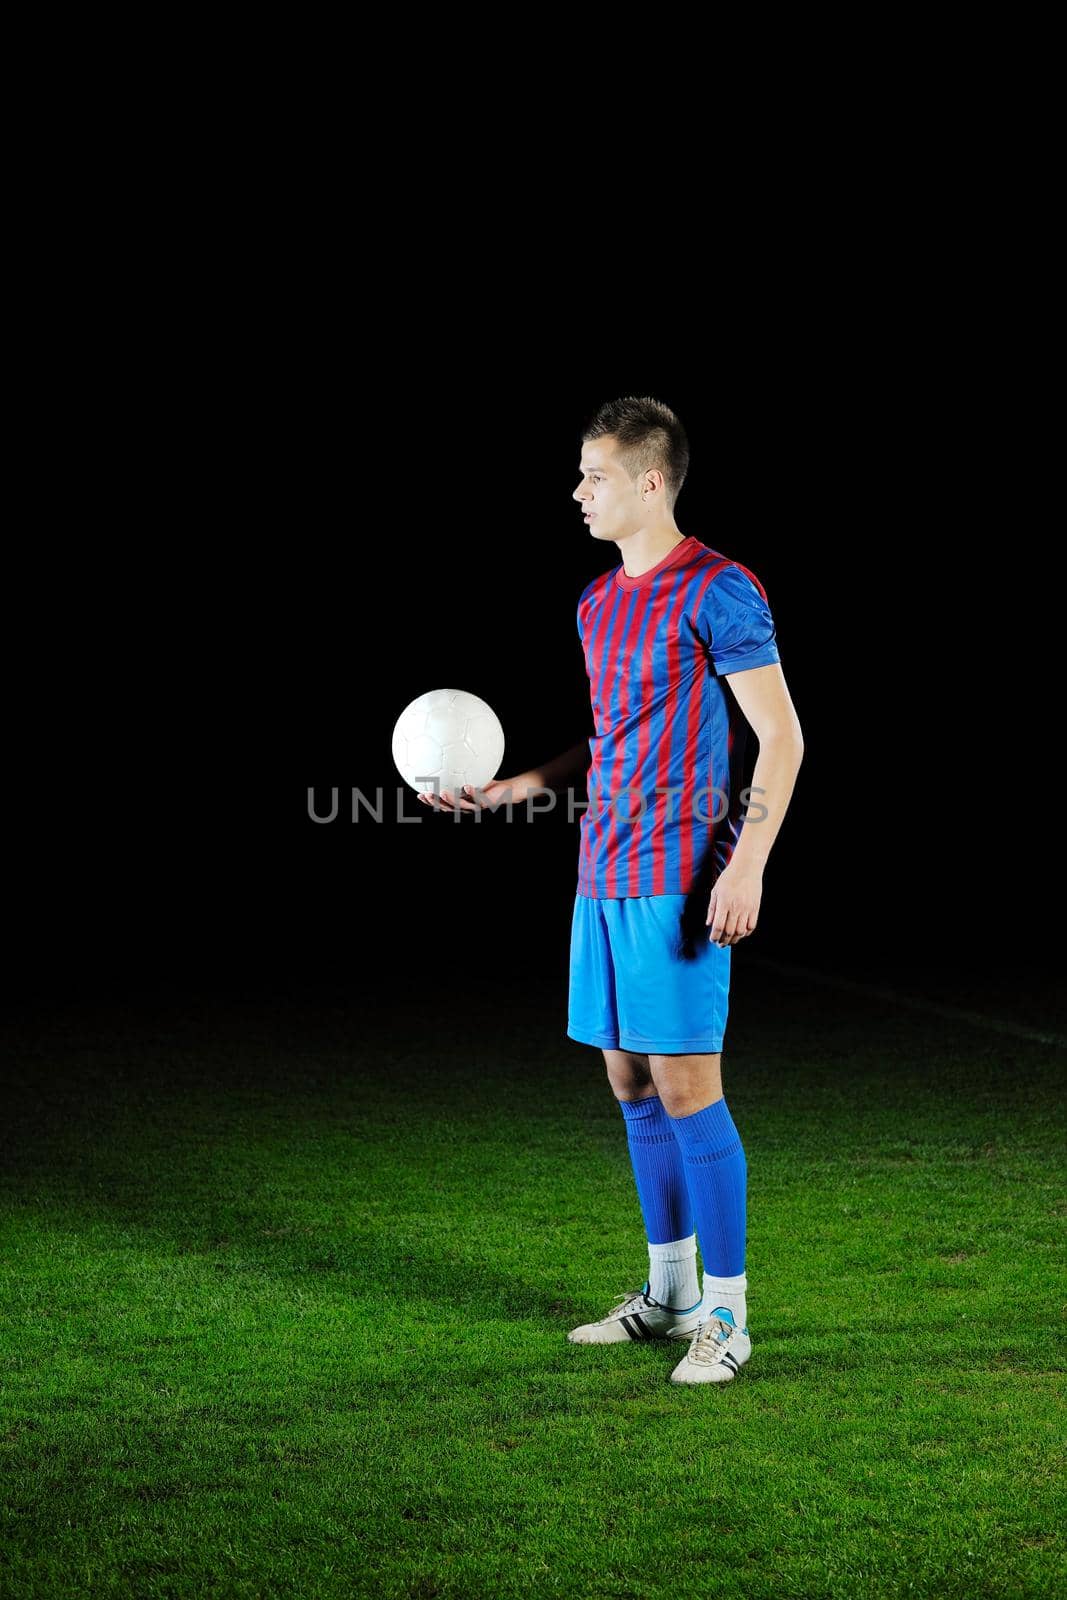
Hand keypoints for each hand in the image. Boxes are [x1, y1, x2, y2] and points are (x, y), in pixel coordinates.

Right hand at [417, 774, 533, 812]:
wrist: (507, 790)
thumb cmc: (487, 782)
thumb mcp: (470, 774)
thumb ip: (458, 768)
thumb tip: (447, 753)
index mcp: (459, 802)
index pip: (441, 803)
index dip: (430, 801)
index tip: (419, 795)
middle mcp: (466, 807)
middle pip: (447, 808)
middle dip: (435, 802)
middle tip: (425, 795)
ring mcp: (476, 807)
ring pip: (460, 806)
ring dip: (450, 800)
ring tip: (441, 792)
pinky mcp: (487, 805)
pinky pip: (478, 799)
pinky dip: (472, 793)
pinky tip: (466, 786)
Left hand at [706, 863, 762, 945]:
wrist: (747, 868)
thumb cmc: (729, 877)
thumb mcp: (715, 891)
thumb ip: (712, 908)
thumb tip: (708, 923)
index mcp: (724, 903)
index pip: (718, 926)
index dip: (715, 936)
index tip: (712, 939)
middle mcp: (736, 907)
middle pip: (729, 932)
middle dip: (723, 941)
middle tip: (720, 944)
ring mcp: (747, 909)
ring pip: (741, 931)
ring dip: (734, 939)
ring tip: (730, 941)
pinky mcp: (755, 908)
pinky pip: (752, 926)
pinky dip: (746, 933)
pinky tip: (741, 933)